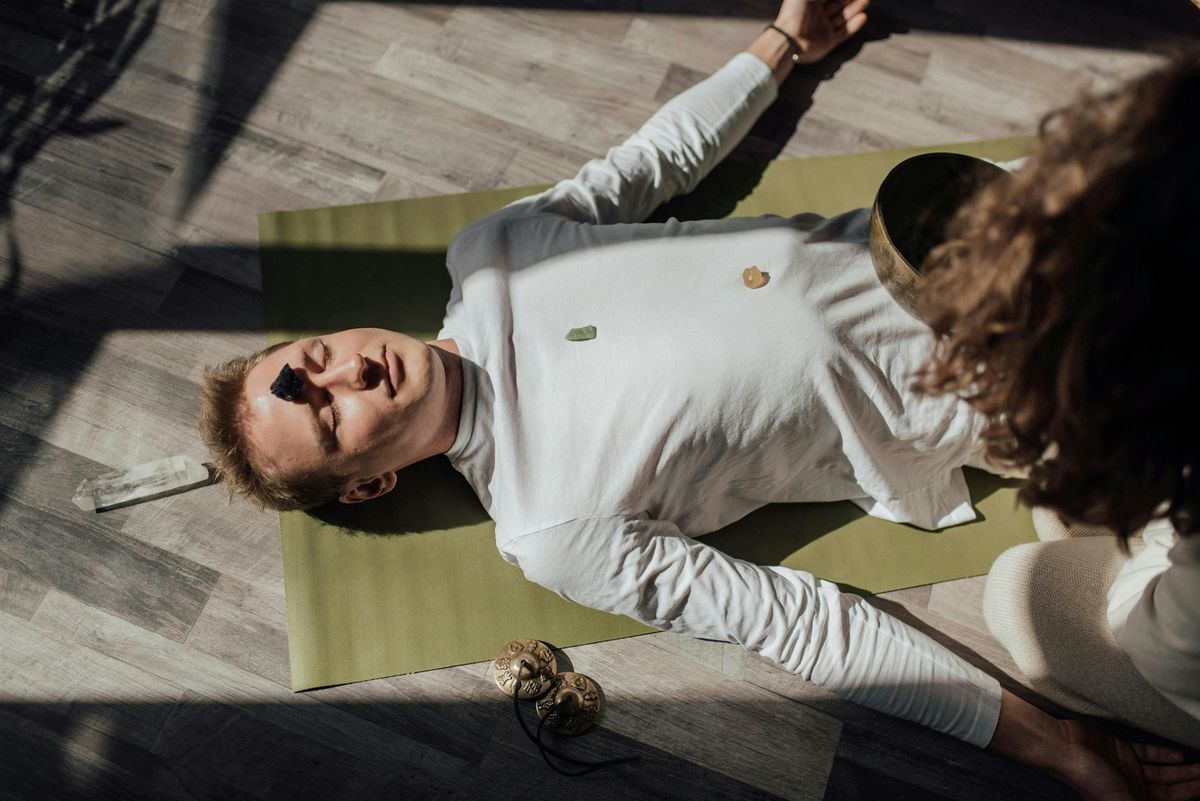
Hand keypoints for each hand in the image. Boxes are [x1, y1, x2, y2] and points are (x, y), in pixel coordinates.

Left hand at [774, 0, 868, 63]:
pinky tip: (863, 17)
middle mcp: (817, 16)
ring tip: (866, 1)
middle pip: (838, 4)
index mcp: (810, 3)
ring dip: (855, 8)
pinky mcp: (828, 42)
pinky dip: (854, 25)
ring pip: (843, 17)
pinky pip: (844, 32)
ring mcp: (823, 29)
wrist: (788, 40)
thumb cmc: (793, 13)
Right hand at [1051, 718, 1199, 800]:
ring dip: (1182, 770)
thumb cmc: (1089, 778)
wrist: (1065, 746)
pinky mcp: (1122, 749)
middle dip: (1190, 783)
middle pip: (1170, 788)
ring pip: (1163, 771)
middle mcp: (1133, 787)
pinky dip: (1163, 755)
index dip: (1190, 795)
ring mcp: (1128, 768)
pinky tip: (1178, 755)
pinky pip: (1148, 754)